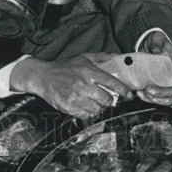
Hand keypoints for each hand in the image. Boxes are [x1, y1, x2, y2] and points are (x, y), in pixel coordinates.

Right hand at [10, 55, 130, 118]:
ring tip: (91, 101)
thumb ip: (100, 57)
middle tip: (105, 98)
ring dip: (97, 107)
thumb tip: (116, 56)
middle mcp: (83, 84)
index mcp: (88, 71)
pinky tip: (83, 106)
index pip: (111, 82)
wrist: (43, 77)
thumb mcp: (82, 58)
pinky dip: (87, 112)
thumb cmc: (64, 67)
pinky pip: (86, 115)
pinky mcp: (69, 107)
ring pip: (97, 109)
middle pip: (106, 99)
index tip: (129, 95)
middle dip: (108, 100)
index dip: (123, 90)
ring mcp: (76, 97)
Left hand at [136, 31, 171, 103]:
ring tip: (143, 93)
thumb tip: (155, 50)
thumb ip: (157, 42)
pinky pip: (154, 98)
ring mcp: (163, 82)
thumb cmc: (155, 41)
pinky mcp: (155, 85)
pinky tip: (139, 93)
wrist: (146, 44)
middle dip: (161, 93)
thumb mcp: (157, 37)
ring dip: (155, 99)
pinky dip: (147, 99)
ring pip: (165, 98)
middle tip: (148, 89)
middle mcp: (171, 76)